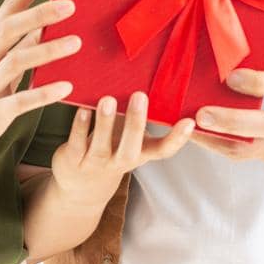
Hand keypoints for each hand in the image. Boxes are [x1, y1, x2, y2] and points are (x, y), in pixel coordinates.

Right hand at [0, 0, 81, 172]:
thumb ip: (20, 44)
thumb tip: (46, 22)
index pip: (10, 5)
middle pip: (10, 27)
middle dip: (40, 12)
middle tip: (71, 4)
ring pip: (15, 60)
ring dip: (47, 50)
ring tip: (77, 43)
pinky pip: (18, 101)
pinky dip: (42, 93)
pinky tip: (66, 87)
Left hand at [50, 92, 194, 209]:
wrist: (81, 187)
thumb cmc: (112, 149)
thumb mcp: (130, 138)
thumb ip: (140, 116)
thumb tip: (150, 76)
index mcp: (140, 154)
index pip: (163, 151)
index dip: (177, 139)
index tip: (190, 122)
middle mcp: (119, 162)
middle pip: (130, 148)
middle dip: (135, 123)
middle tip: (140, 96)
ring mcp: (96, 163)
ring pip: (101, 146)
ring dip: (105, 123)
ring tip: (107, 100)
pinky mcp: (73, 160)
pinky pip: (77, 143)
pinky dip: (80, 126)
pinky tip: (82, 109)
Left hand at [190, 57, 263, 167]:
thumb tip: (236, 60)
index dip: (253, 82)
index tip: (229, 77)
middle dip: (229, 121)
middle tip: (201, 114)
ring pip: (254, 150)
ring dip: (220, 142)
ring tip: (194, 131)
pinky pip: (257, 157)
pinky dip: (232, 147)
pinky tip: (213, 138)